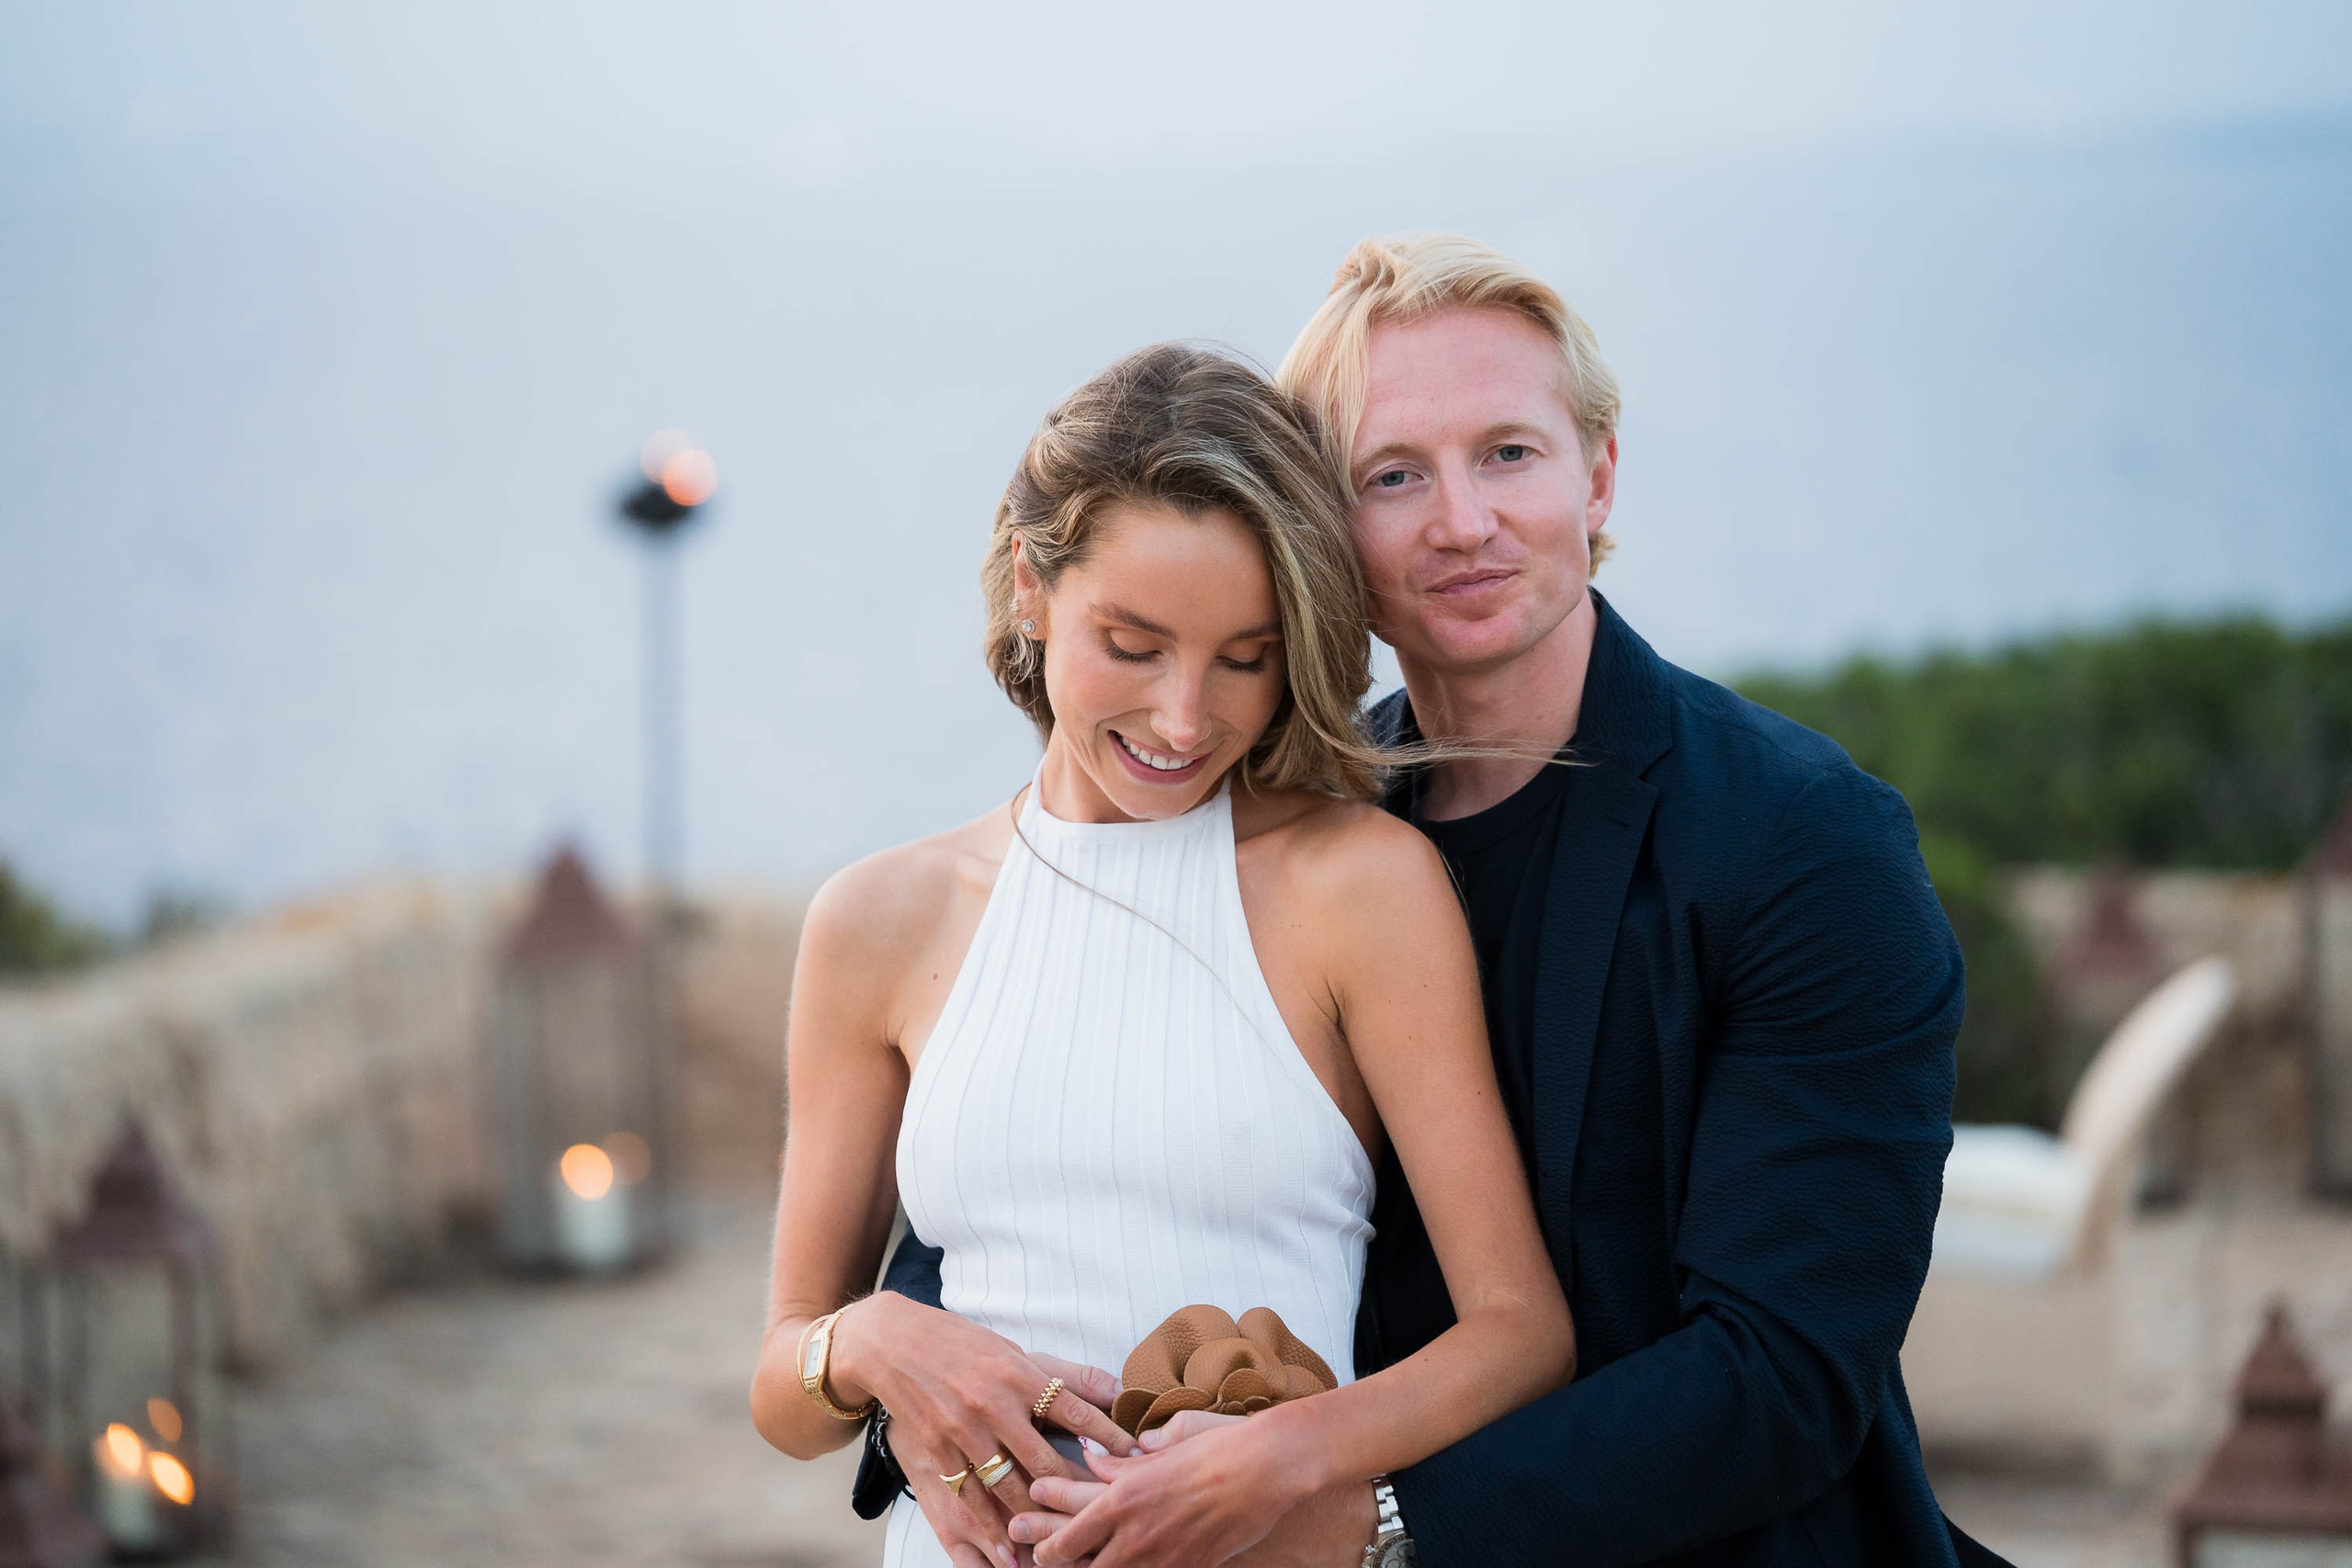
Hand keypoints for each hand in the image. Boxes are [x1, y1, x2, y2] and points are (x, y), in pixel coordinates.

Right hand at [835, 1296, 1131, 1564]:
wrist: (892, 1343)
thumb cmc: (961, 1344)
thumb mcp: (1015, 1350)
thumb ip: (1064, 1376)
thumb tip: (1119, 1389)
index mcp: (1019, 1374)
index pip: (1076, 1411)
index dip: (1109, 1437)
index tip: (1137, 1457)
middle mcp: (994, 1405)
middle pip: (1046, 1461)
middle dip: (1077, 1491)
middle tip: (1103, 1514)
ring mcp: (963, 1432)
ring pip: (1008, 1489)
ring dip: (1037, 1520)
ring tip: (1061, 1546)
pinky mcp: (938, 1453)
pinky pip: (971, 1499)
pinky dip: (991, 1529)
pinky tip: (1009, 1552)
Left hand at [1016, 1411, 1317, 1567]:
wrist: (1267, 1468)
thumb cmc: (1219, 1446)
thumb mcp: (1163, 1444)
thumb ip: (1123, 1459)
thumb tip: (1096, 1456)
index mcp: (1125, 1494)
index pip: (1069, 1518)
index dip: (1042, 1518)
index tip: (1027, 1511)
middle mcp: (1134, 1532)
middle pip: (1075, 1558)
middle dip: (1047, 1553)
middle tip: (1027, 1551)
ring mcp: (1160, 1558)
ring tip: (1062, 1564)